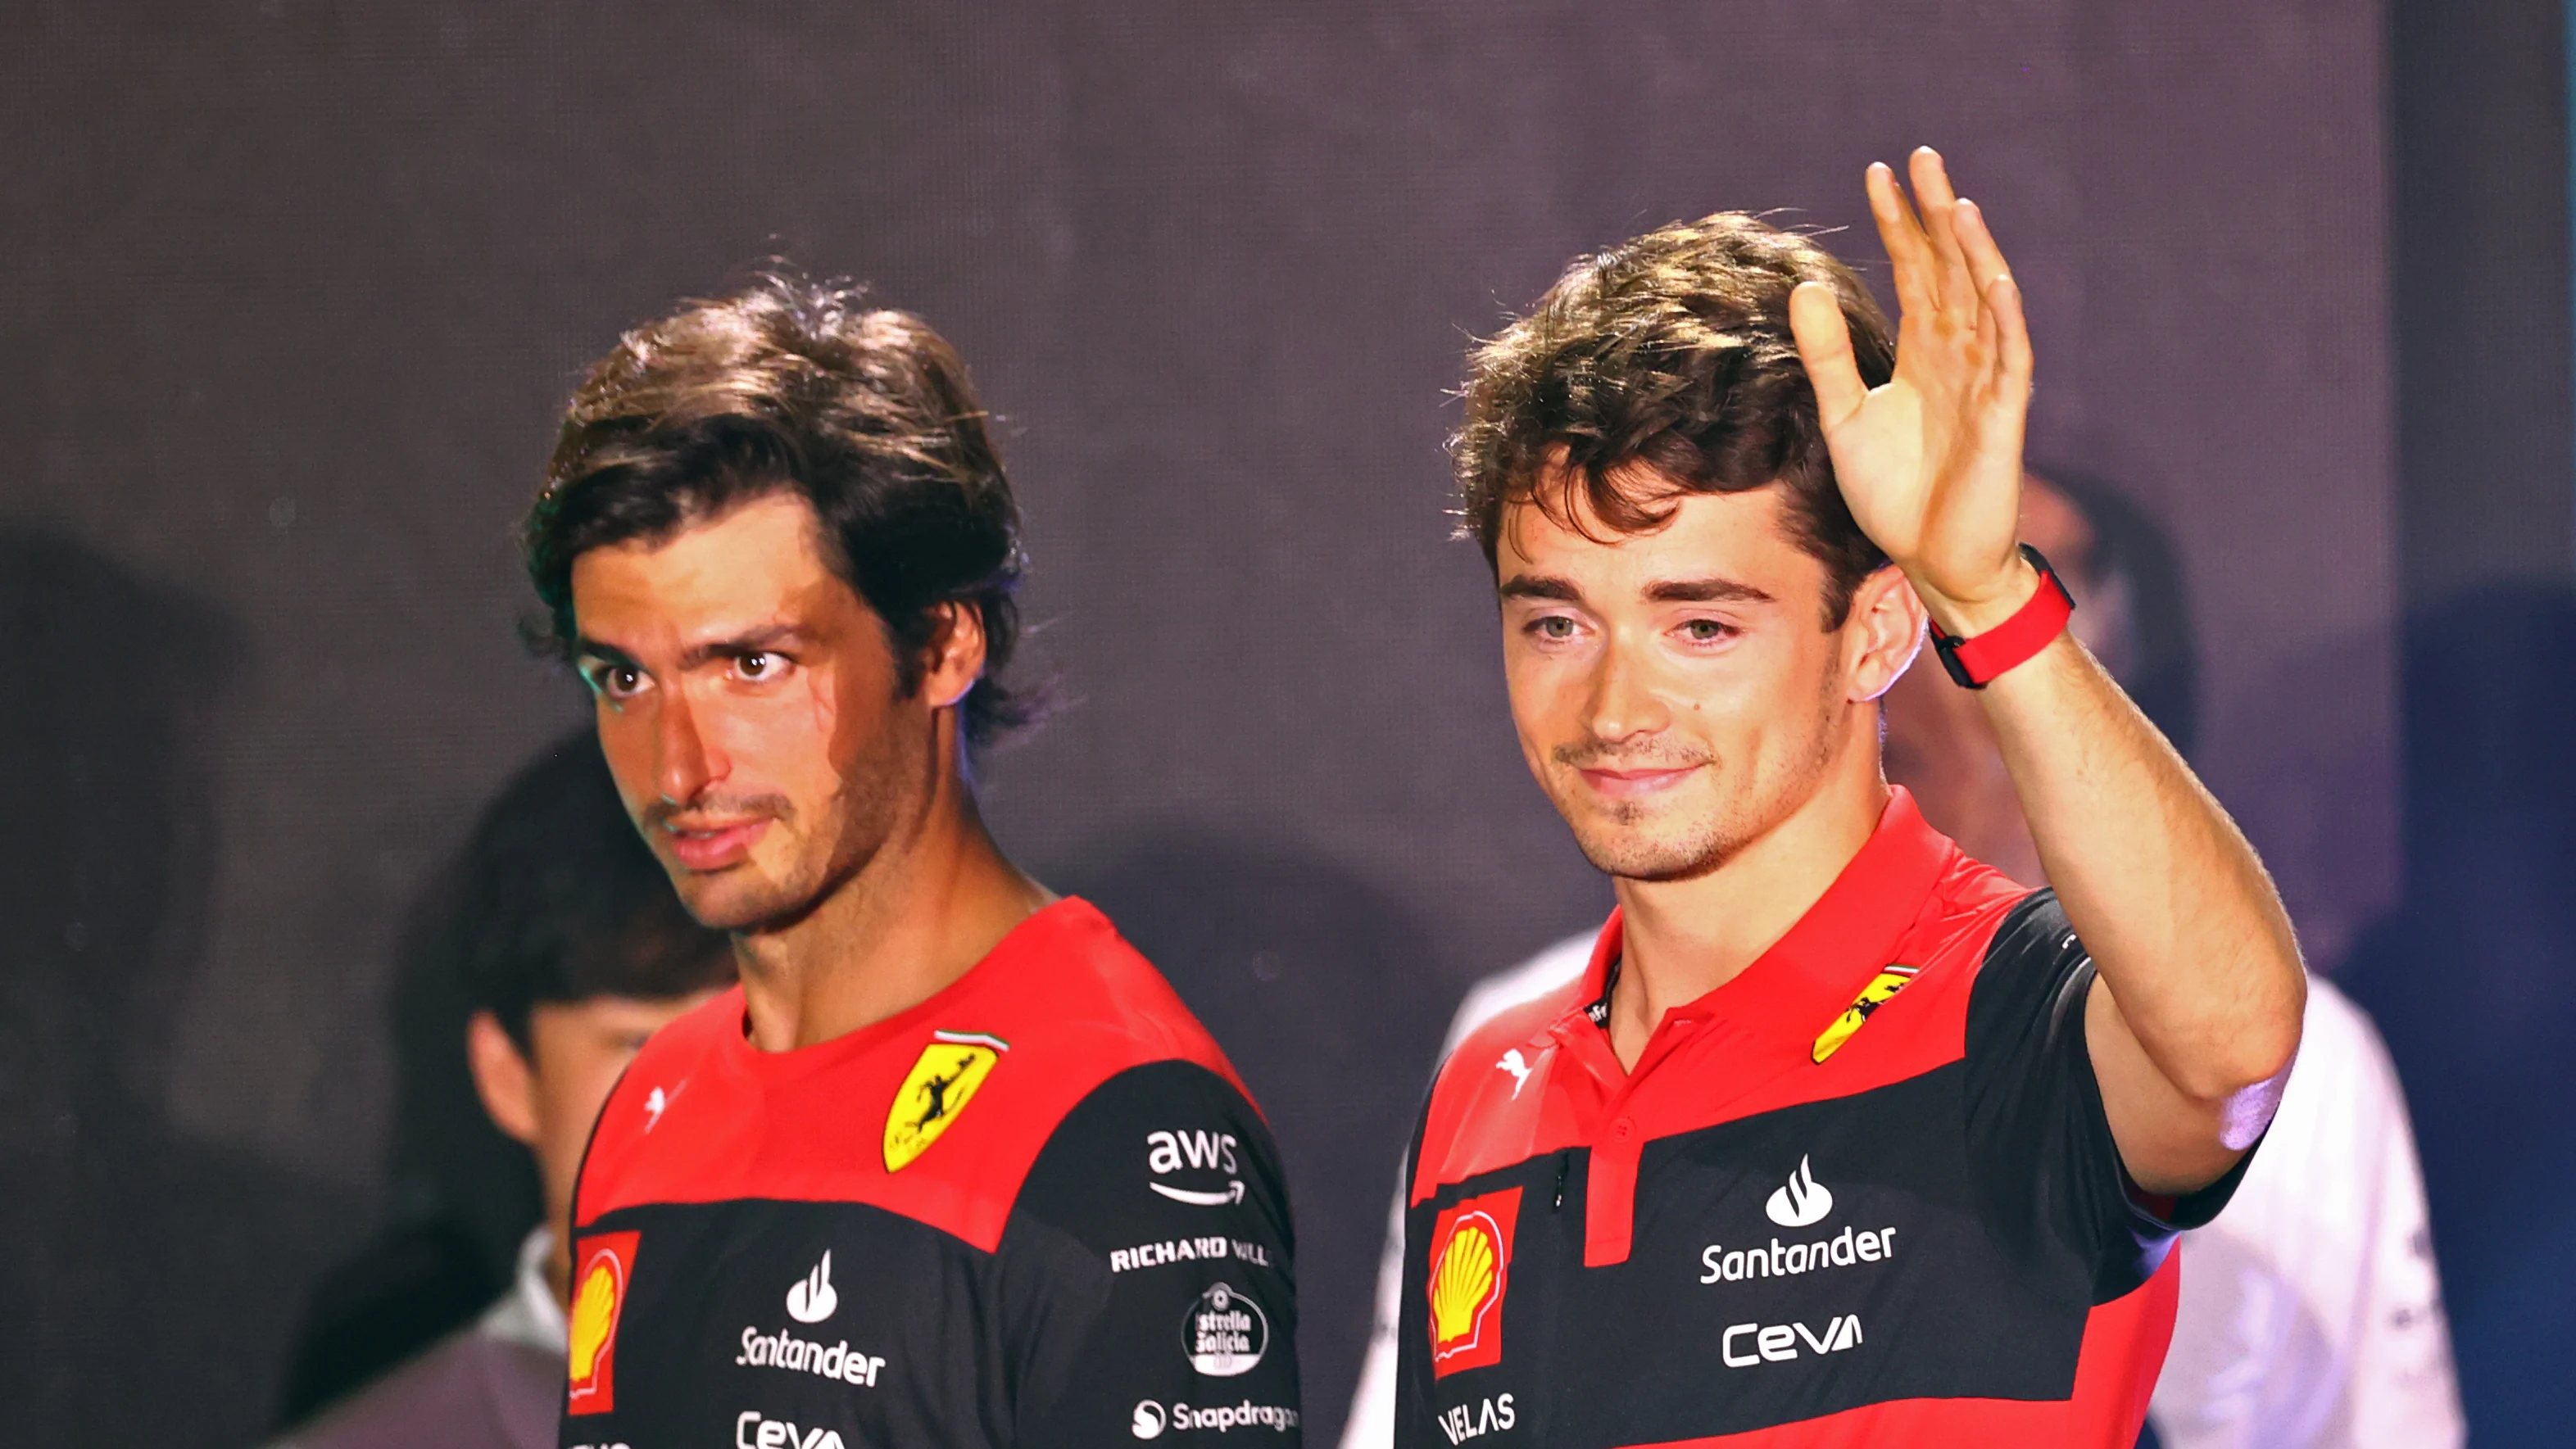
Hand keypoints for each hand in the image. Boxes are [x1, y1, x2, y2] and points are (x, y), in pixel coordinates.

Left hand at [1789, 148, 2035, 634]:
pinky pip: (2010, 357)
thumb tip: (1804, 286)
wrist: (1930, 560)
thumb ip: (1827, 355)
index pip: (1915, 272)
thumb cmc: (1892, 494)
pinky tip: (1992, 277)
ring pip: (1983, 301)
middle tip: (1920, 157)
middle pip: (1951, 270)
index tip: (1877, 176)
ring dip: (1972, 252)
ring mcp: (1986, 382)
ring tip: (1955, 201)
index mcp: (1925, 354)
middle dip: (1935, 216)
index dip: (1899, 225)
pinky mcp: (2003, 417)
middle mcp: (1960, 356)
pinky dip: (2003, 316)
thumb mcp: (1843, 416)